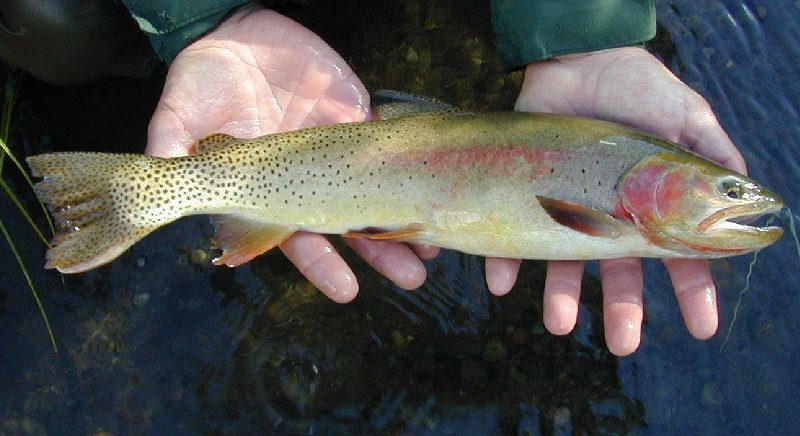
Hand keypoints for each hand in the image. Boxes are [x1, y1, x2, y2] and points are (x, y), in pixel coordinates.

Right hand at [145, 6, 437, 302]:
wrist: (239, 30)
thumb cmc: (203, 77)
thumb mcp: (179, 113)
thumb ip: (173, 151)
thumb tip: (160, 183)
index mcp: (265, 190)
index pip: (296, 237)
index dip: (320, 265)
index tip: (347, 292)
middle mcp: (305, 178)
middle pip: (347, 225)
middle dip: (379, 253)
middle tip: (412, 279)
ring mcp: (336, 152)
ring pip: (374, 194)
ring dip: (404, 222)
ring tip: (433, 251)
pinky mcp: (358, 120)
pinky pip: (389, 149)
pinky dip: (411, 171)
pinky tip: (435, 190)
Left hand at [486, 47, 745, 355]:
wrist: (581, 60)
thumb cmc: (641, 89)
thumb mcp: (688, 119)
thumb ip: (714, 160)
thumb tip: (750, 202)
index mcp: (651, 207)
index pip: (679, 258)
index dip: (693, 294)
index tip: (702, 330)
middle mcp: (609, 216)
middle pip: (619, 273)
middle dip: (623, 311)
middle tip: (623, 346)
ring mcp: (567, 207)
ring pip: (565, 263)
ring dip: (562, 296)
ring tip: (559, 324)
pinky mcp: (529, 193)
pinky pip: (512, 231)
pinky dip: (505, 260)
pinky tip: (500, 283)